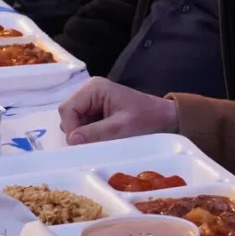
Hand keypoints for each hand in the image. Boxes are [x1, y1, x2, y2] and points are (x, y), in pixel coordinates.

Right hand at [58, 78, 178, 146]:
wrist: (166, 119)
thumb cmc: (147, 119)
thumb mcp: (121, 128)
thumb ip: (95, 133)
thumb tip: (71, 141)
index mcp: (94, 88)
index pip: (68, 109)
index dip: (71, 129)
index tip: (81, 147)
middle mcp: (90, 92)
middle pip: (69, 114)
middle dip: (77, 132)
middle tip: (92, 146)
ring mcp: (93, 102)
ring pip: (74, 122)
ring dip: (83, 135)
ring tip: (101, 142)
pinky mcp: (97, 112)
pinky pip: (84, 126)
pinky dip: (89, 136)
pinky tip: (103, 140)